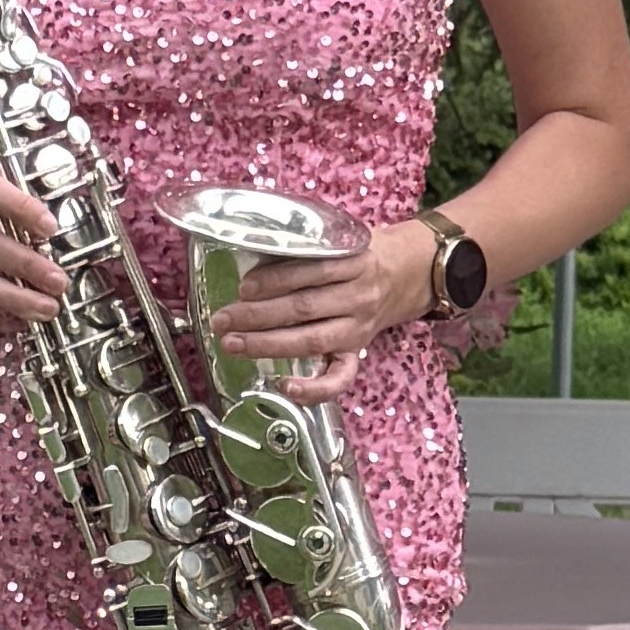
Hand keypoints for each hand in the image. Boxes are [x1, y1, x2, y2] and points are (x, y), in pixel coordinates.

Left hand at [211, 223, 423, 401]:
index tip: (244, 288)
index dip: (275, 280)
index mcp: (354, 262)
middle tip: (222, 320)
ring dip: (268, 344)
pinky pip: (340, 377)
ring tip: (233, 344)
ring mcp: (359, 328)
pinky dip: (314, 388)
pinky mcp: (358, 351)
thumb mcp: (340, 241)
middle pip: (304, 308)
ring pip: (312, 340)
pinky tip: (286, 388)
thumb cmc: (360, 256)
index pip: (311, 271)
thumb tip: (251, 259)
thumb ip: (302, 250)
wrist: (406, 273)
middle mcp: (358, 296)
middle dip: (258, 315)